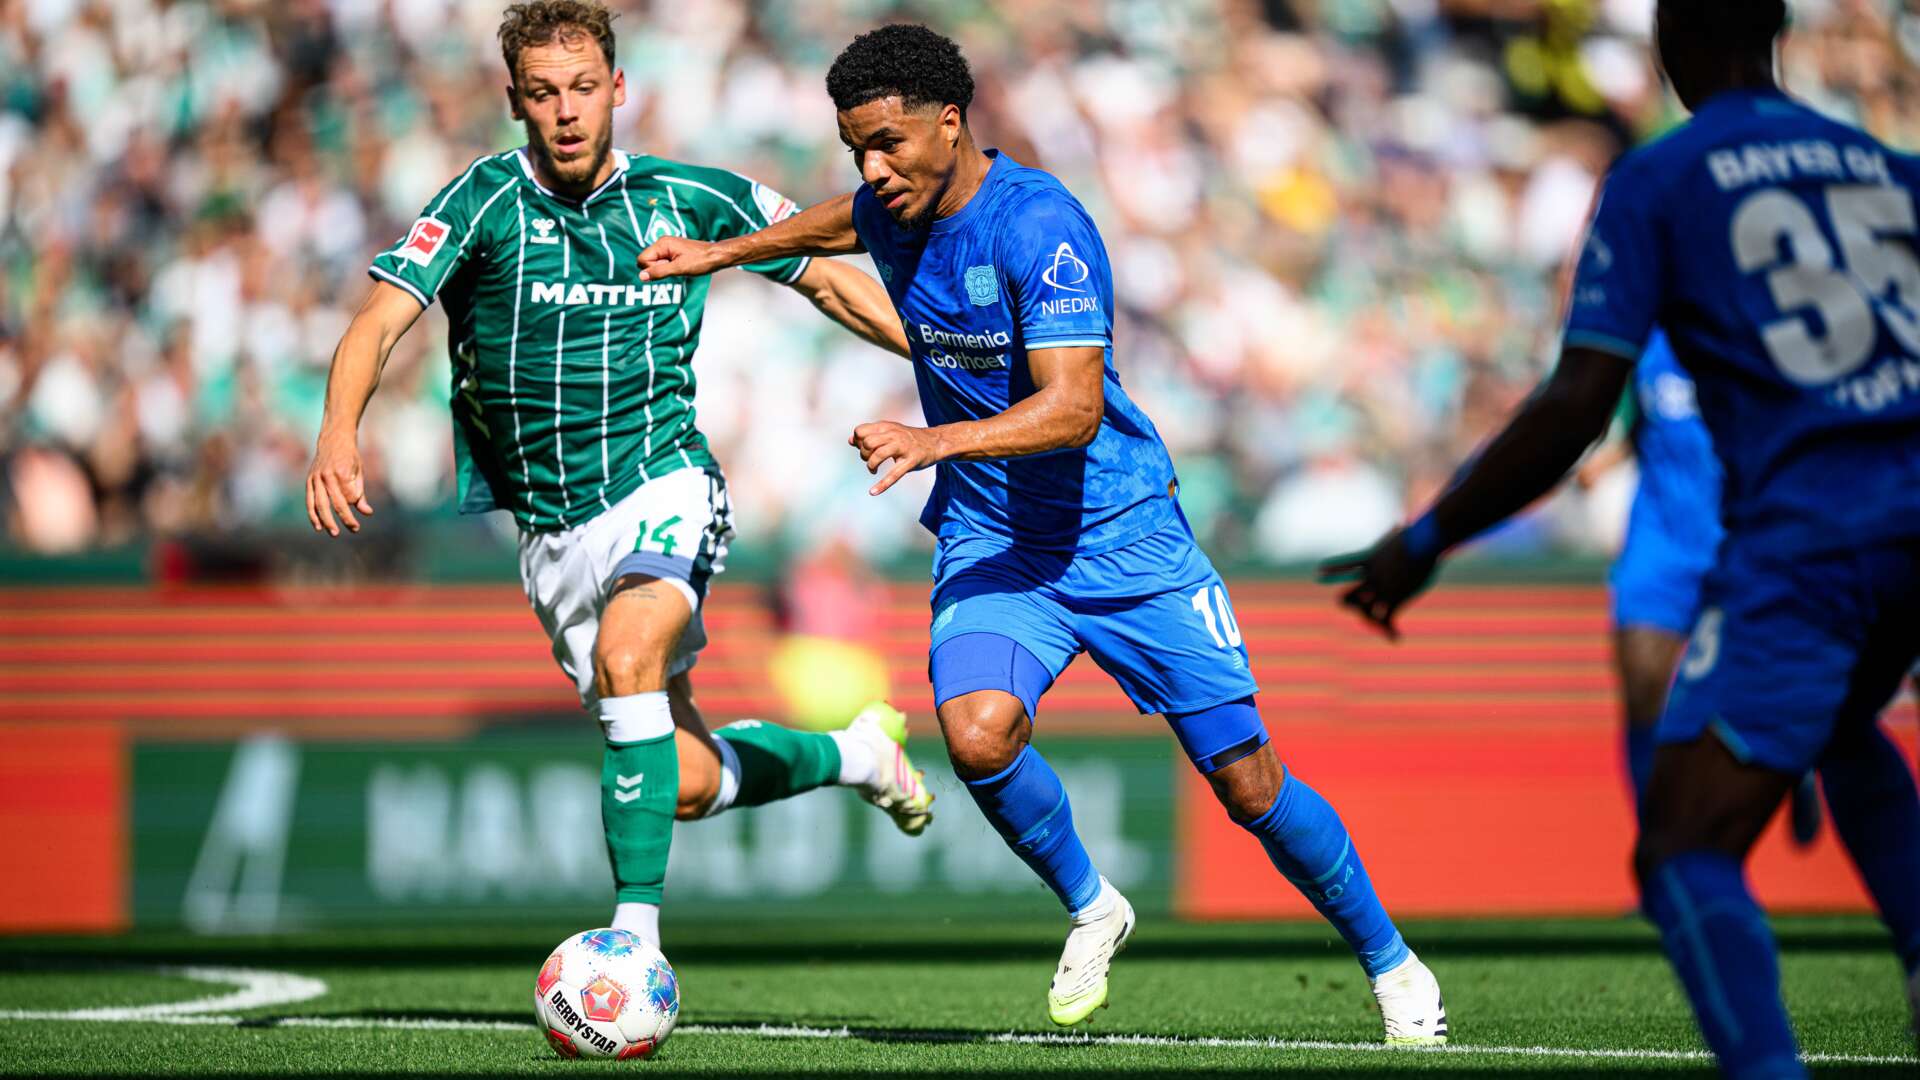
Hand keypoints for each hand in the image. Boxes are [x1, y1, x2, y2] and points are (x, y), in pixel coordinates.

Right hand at [306, 429, 373, 535]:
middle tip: (354, 529)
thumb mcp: (359, 472)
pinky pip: (309, 500)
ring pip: (320, 504)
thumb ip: (360, 493)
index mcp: (342, 472)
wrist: (333, 439)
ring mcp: (316, 478)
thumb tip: (367, 512)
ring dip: (326, 520)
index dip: (354, 504)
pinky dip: (312, 514)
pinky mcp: (309, 480)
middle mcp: (327, 476)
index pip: (349, 496)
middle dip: (344, 518)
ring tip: (334, 533)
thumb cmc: (349, 456)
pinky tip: (318, 526)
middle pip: (335, 502)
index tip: (360, 510)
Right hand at [637, 236, 724, 280]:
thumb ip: (658, 272)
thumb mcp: (678, 269)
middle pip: (647, 261)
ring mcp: (668, 247)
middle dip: (657, 269)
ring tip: (679, 267)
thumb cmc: (701, 260)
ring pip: (655, 263)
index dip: (652, 268)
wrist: (716, 256)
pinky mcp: (673, 252)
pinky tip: (679, 267)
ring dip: (663, 269)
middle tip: (674, 268)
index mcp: (662, 243)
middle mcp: (663, 243)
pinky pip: (662, 262)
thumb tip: (642, 276)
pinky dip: (668, 268)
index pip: (642, 259)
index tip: (668, 267)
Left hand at [849, 421, 943, 495]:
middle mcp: (894, 435)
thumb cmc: (909, 438)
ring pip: (878, 455)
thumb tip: (850, 440)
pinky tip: (873, 492)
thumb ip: (871, 435)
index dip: (858, 441)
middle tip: (870, 460)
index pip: (860, 431)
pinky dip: (882, 485)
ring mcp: (903, 448)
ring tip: (873, 470)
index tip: (864, 449)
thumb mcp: (890, 431)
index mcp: (886, 426)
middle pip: (868, 442)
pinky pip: (894, 474)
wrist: (935, 442)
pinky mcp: (911, 461)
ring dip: (871, 465)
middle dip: (864, 454)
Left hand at [1316, 529, 1437, 640]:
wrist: (1421, 542)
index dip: (1332, 569)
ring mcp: (1379, 589)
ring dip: (1373, 622)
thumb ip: (1398, 534)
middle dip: (1352, 604)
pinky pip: (1386, 620)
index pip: (1345, 564)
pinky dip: (1390, 631)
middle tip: (1360, 610)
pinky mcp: (1393, 598)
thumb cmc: (1418, 535)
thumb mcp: (1404, 535)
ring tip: (1384, 629)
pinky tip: (1397, 637)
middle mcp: (1369, 577)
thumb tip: (1401, 524)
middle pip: (1346, 598)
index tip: (1319, 572)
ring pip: (1364, 613)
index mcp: (1370, 558)